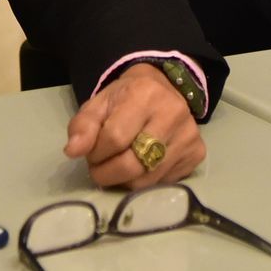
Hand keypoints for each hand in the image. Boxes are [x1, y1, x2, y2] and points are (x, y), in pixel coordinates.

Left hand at [63, 63, 204, 188]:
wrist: (162, 88)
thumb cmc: (125, 98)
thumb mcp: (99, 104)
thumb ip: (83, 126)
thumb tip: (73, 151)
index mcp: (145, 94)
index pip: (114, 138)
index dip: (96, 153)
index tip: (91, 153)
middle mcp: (173, 113)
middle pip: (132, 163)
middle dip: (107, 173)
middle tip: (100, 169)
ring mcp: (189, 135)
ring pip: (147, 179)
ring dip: (124, 181)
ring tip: (117, 167)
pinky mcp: (197, 153)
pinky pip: (164, 183)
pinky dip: (145, 181)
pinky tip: (140, 166)